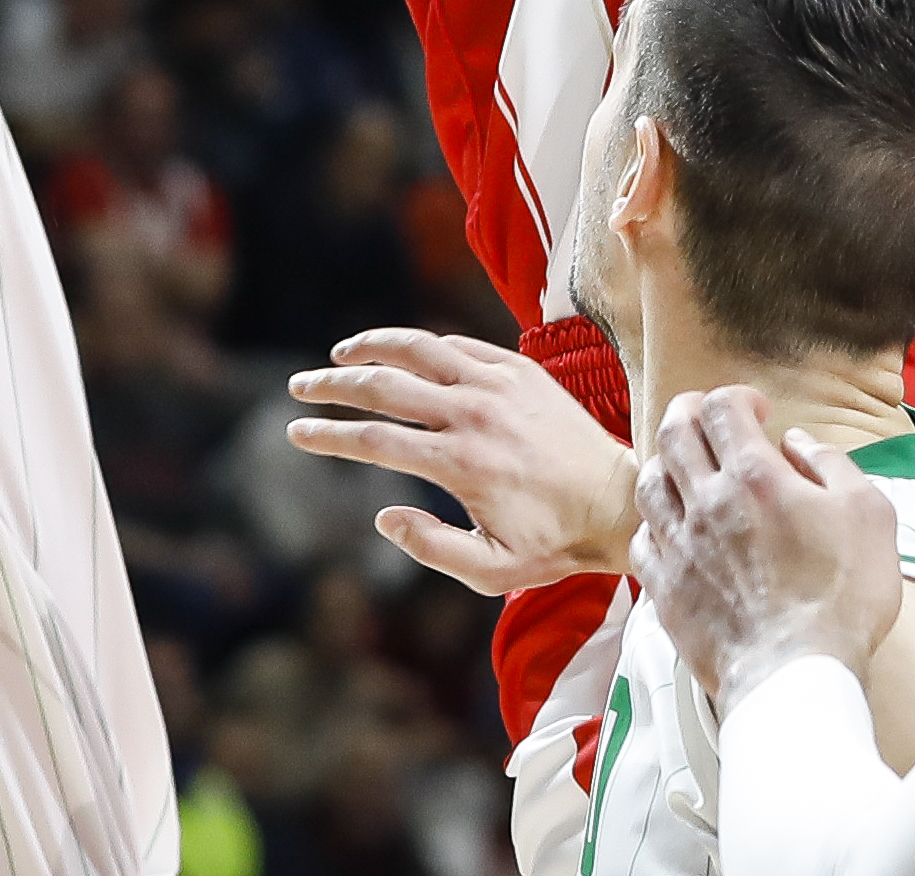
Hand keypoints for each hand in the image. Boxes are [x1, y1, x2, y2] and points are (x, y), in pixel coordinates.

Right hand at [287, 327, 640, 592]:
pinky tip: (401, 352)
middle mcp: (473, 414)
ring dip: (372, 347)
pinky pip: (458, 345)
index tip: (297, 431)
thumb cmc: (553, 542)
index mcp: (460, 463)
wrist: (616, 501)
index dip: (328, 435)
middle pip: (384, 385)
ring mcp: (497, 384)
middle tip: (301, 386)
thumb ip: (431, 547)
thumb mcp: (491, 570)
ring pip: (419, 348)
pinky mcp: (519, 367)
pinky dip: (421, 344)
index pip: (374, 441)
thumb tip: (383, 516)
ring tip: (341, 354)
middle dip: (333, 385)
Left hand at [630, 386, 900, 703]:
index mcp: (755, 477)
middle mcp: (707, 503)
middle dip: (688, 411)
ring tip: (683, 466)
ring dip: (665, 463)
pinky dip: (654, 523)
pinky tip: (672, 528)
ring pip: (649, 482)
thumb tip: (798, 443)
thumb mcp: (870, 515)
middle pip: (674, 432)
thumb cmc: (841, 600)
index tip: (756, 409)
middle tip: (705, 416)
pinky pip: (641, 540)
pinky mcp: (666, 590)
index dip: (737, 397)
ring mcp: (680, 547)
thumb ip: (832, 465)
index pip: (722, 408)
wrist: (797, 675)